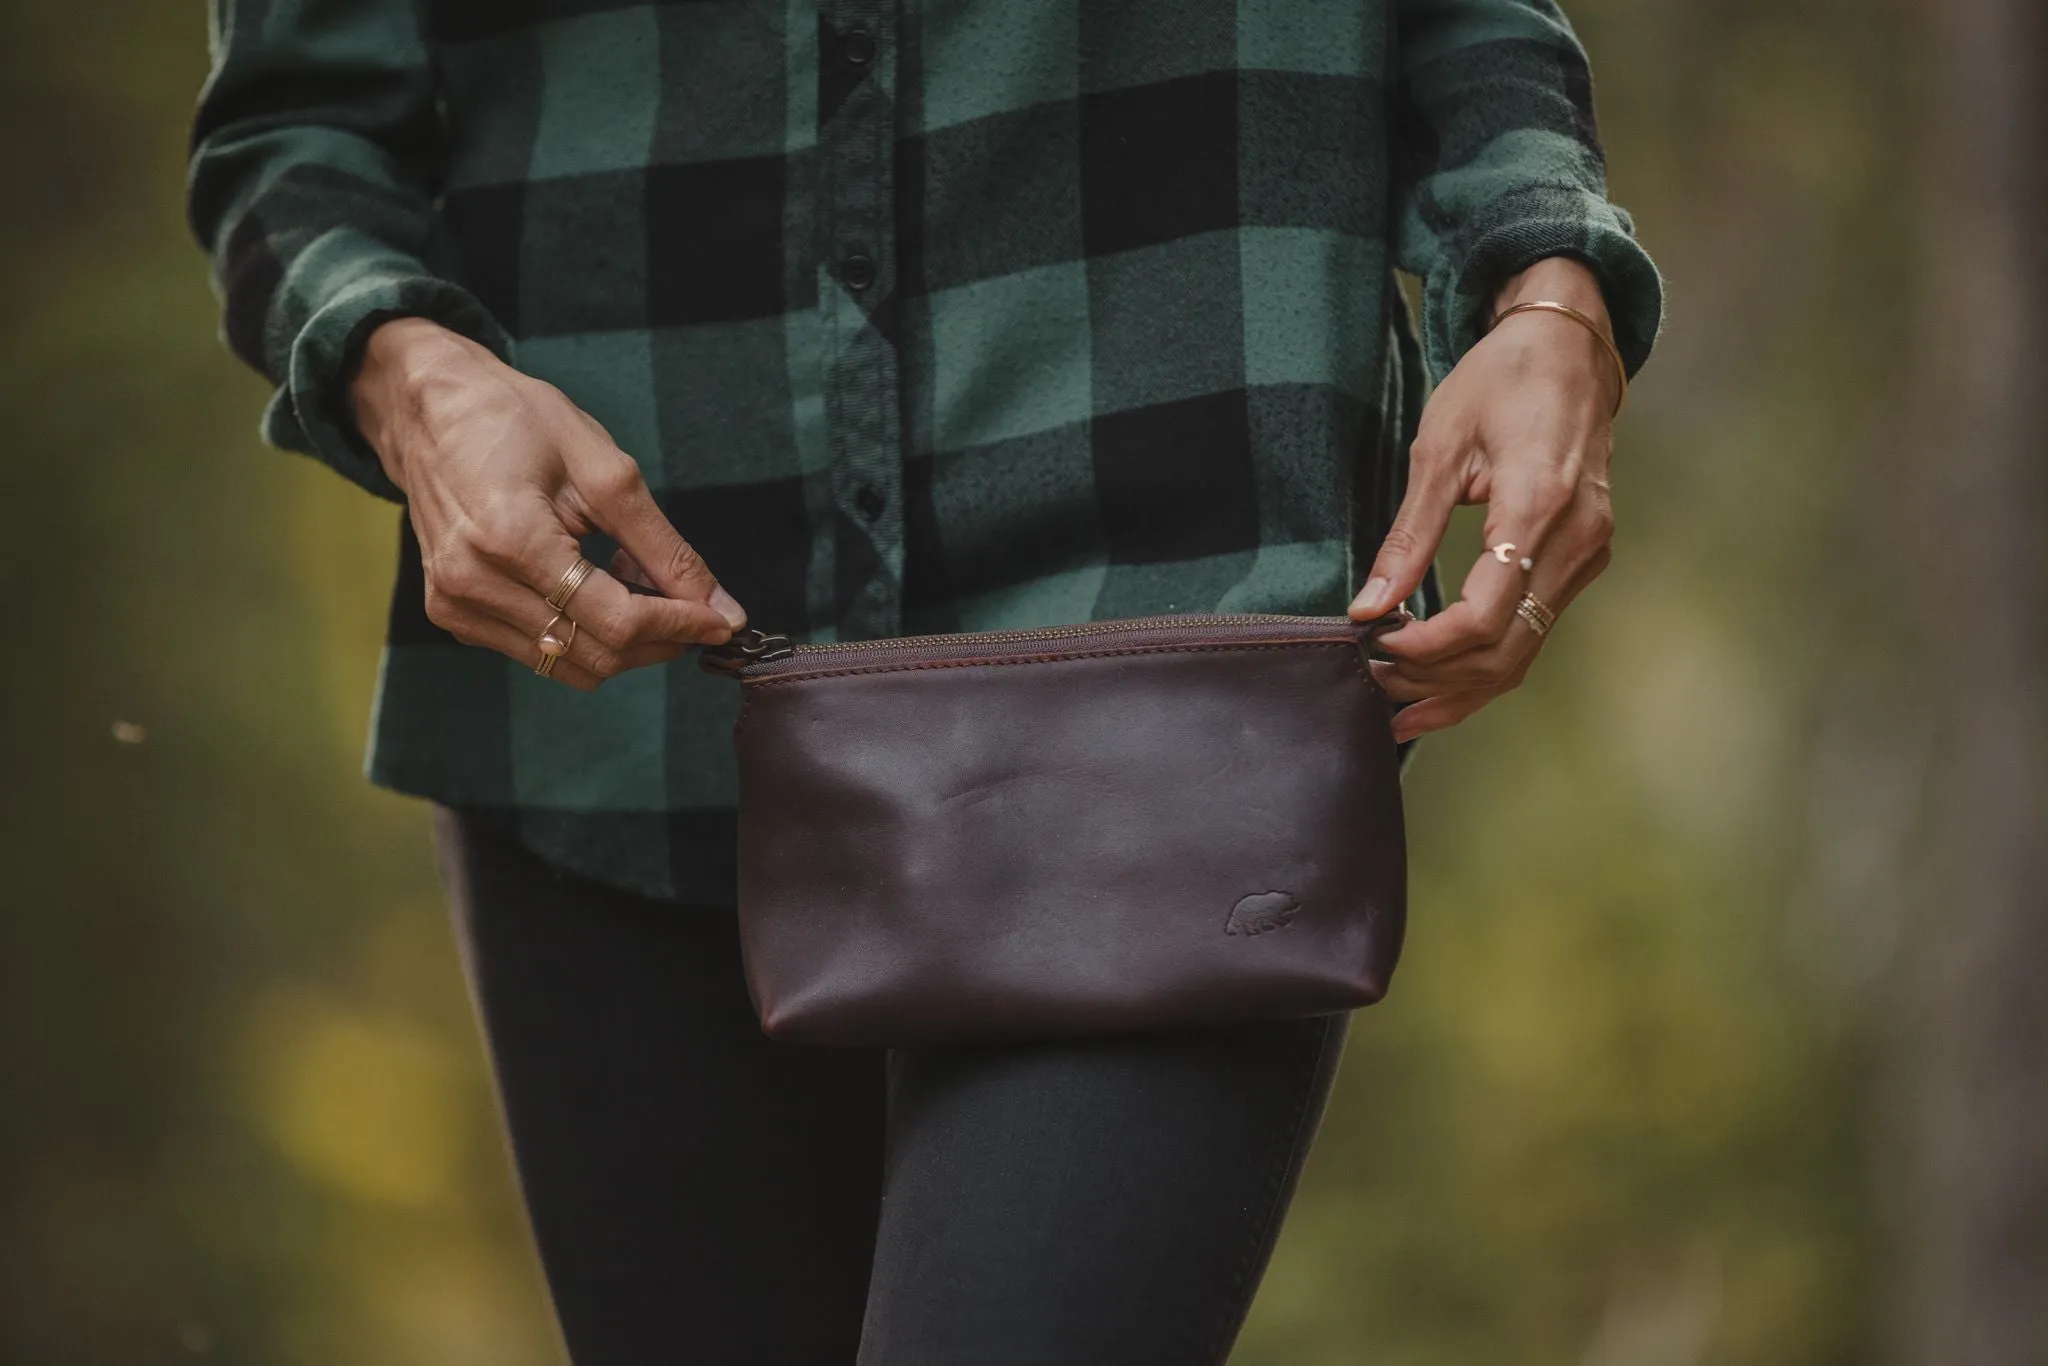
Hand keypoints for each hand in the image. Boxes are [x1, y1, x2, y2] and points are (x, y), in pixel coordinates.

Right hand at [350, 318, 745, 690]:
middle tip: (691, 603)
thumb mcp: (604, 470)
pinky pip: (539, 651)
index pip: (616, 622)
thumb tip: (719, 607)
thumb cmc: (515, 421)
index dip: (679, 626)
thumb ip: (664, 548)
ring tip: (637, 584)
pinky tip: (593, 586)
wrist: (429, 411)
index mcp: (510, 539)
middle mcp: (472, 584)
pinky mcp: (451, 615)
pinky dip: (582, 633)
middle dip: (659, 639)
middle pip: (596, 655)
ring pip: (570, 664)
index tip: (721, 619)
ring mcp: (455, 606)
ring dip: (622, 640)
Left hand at [1348, 258, 1620, 742]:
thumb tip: (1367, 607)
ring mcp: (1588, 554)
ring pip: (1524, 652)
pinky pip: (1534, 632)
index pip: (1486, 615)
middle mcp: (1577, 539)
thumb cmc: (1501, 380)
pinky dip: (1485, 665)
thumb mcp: (1439, 446)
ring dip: (1458, 687)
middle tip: (1370, 684)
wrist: (1571, 348)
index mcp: (1539, 503)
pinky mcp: (1583, 560)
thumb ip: (1408, 533)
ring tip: (1394, 704)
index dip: (1426, 648)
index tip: (1373, 646)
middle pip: (1506, 649)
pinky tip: (1439, 685)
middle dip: (1434, 679)